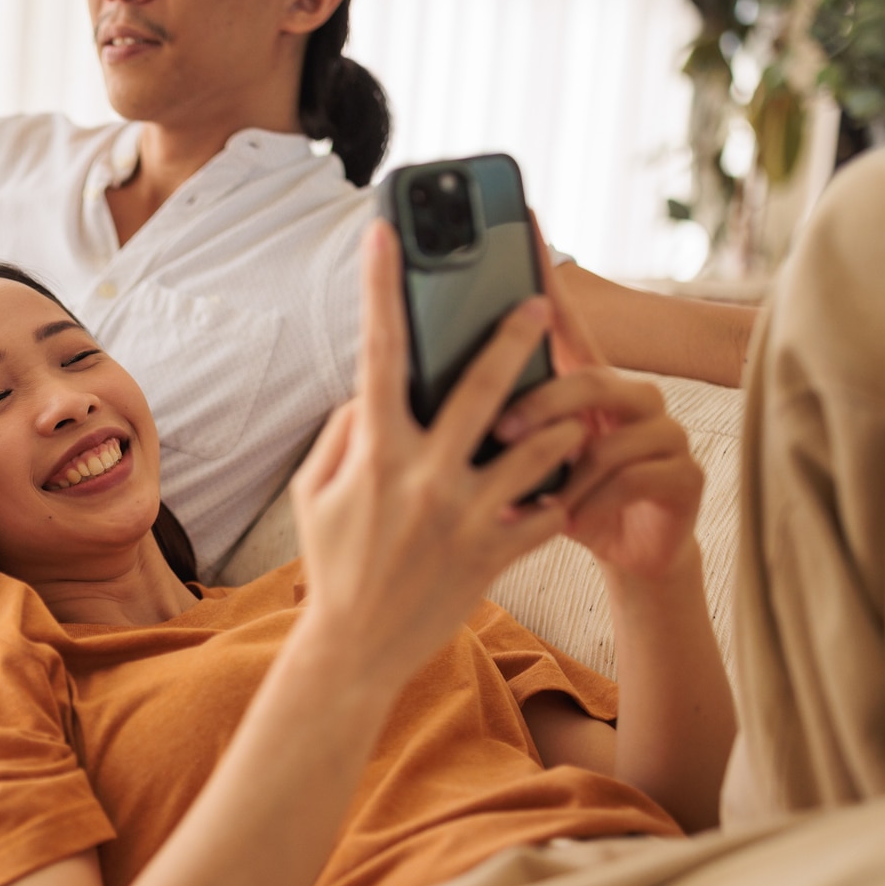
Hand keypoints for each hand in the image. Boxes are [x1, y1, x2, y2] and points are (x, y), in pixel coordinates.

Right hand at [289, 221, 583, 684]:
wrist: (356, 650)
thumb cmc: (333, 565)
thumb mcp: (314, 493)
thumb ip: (343, 433)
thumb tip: (373, 389)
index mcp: (376, 454)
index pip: (377, 354)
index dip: (380, 288)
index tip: (383, 235)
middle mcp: (425, 477)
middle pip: (482, 387)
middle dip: (513, 337)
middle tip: (539, 301)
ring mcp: (466, 516)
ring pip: (536, 447)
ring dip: (554, 423)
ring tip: (565, 410)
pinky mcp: (496, 553)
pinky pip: (549, 509)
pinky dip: (562, 491)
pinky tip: (570, 478)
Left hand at [493, 222, 703, 582]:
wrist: (626, 558)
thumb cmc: (558, 503)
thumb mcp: (512, 466)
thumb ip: (475, 426)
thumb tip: (397, 399)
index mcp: (579, 383)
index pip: (560, 317)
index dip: (543, 270)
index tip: (524, 218)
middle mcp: (626, 394)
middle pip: (586, 375)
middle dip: (541, 404)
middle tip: (496, 431)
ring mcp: (661, 431)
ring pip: (609, 433)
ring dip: (565, 468)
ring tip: (533, 496)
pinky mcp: (683, 475)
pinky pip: (634, 477)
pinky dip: (594, 502)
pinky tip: (571, 519)